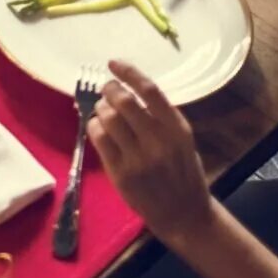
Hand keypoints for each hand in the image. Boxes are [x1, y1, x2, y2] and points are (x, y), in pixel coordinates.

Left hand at [88, 61, 216, 238]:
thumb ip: (161, 117)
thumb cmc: (183, 172)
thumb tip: (129, 89)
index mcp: (177, 129)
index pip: (150, 91)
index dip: (129, 72)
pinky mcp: (121, 173)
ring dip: (101, 108)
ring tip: (104, 109)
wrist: (183, 213)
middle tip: (107, 89)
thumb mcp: (183, 140)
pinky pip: (99, 138)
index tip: (114, 63)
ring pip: (108, 118)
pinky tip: (99, 127)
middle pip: (124, 101)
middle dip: (110, 89)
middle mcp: (158, 141)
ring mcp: (138, 158)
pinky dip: (95, 126)